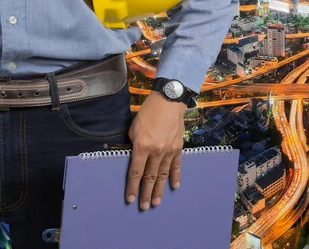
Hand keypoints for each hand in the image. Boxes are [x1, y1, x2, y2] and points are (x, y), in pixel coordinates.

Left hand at [126, 91, 185, 209]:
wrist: (168, 102)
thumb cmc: (148, 113)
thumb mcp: (134, 129)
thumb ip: (134, 145)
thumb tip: (135, 158)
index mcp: (142, 146)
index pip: (136, 172)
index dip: (132, 187)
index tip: (130, 199)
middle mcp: (156, 151)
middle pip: (150, 177)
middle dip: (146, 193)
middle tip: (144, 206)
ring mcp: (169, 150)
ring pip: (163, 174)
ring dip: (159, 189)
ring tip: (156, 202)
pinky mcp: (178, 148)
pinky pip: (176, 165)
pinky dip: (175, 176)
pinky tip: (174, 186)